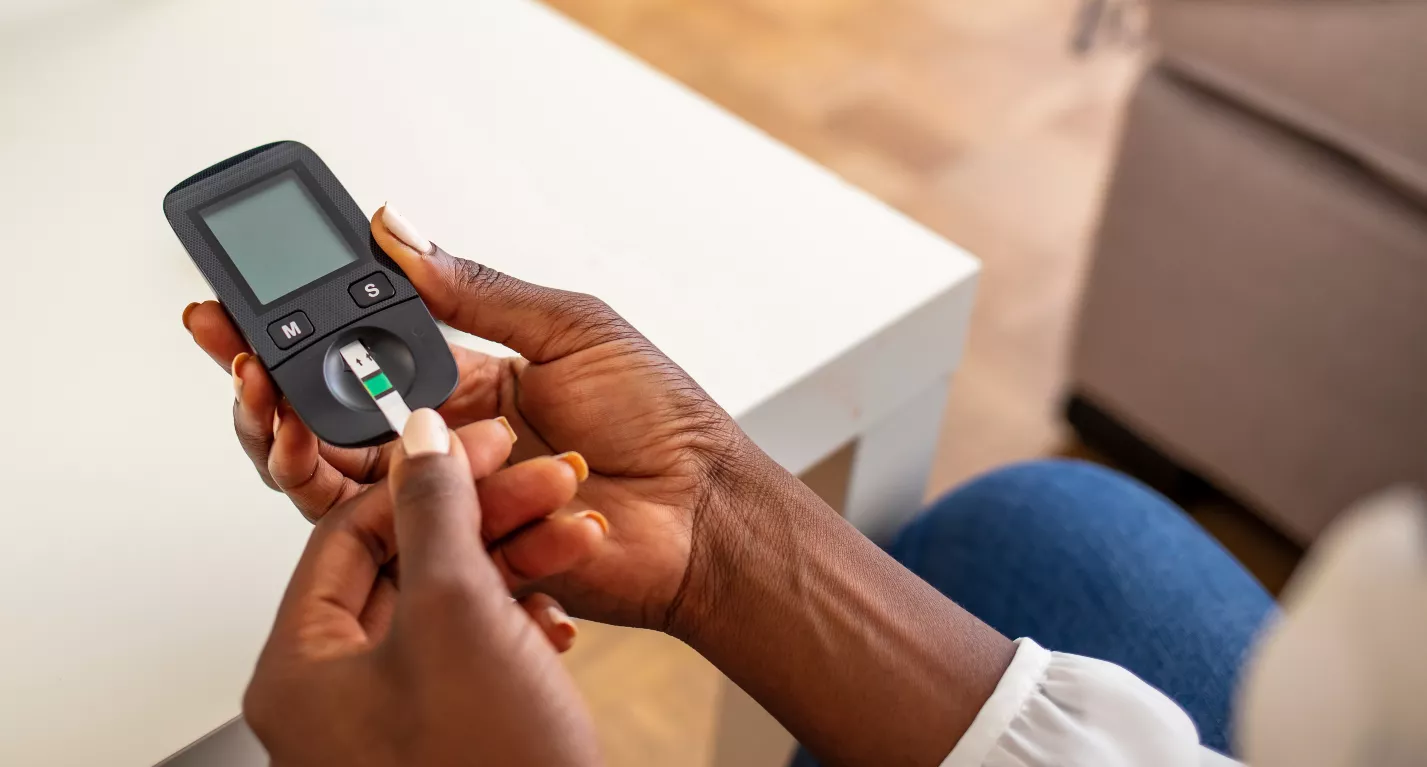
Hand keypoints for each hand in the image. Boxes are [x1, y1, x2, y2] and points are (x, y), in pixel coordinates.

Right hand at [185, 204, 771, 630]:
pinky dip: (340, 498)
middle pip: (324, 421)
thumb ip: (479, 292)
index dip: (298, 329)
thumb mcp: (571, 328)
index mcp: (468, 381)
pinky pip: (378, 535)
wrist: (704, 511)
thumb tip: (399, 232)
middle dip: (263, 385)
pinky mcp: (451, 554)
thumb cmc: (660, 421)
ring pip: (331, 480)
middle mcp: (444, 443)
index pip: (360, 352)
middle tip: (232, 354)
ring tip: (265, 404)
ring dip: (283, 440)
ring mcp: (443, 502)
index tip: (242, 301)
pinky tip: (312, 455)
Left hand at [244, 409, 601, 765]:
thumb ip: (434, 514)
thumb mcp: (458, 615)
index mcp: (301, 669)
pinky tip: (559, 610)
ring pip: (449, 602)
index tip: (478, 443)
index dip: (420, 477)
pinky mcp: (448, 732)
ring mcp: (393, 717)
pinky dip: (518, 618)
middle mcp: (337, 694)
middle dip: (485, 518)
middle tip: (541, 480)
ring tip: (572, 534)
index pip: (347, 533)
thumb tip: (418, 442)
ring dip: (514, 560)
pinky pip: (474, 649)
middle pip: (405, 563)